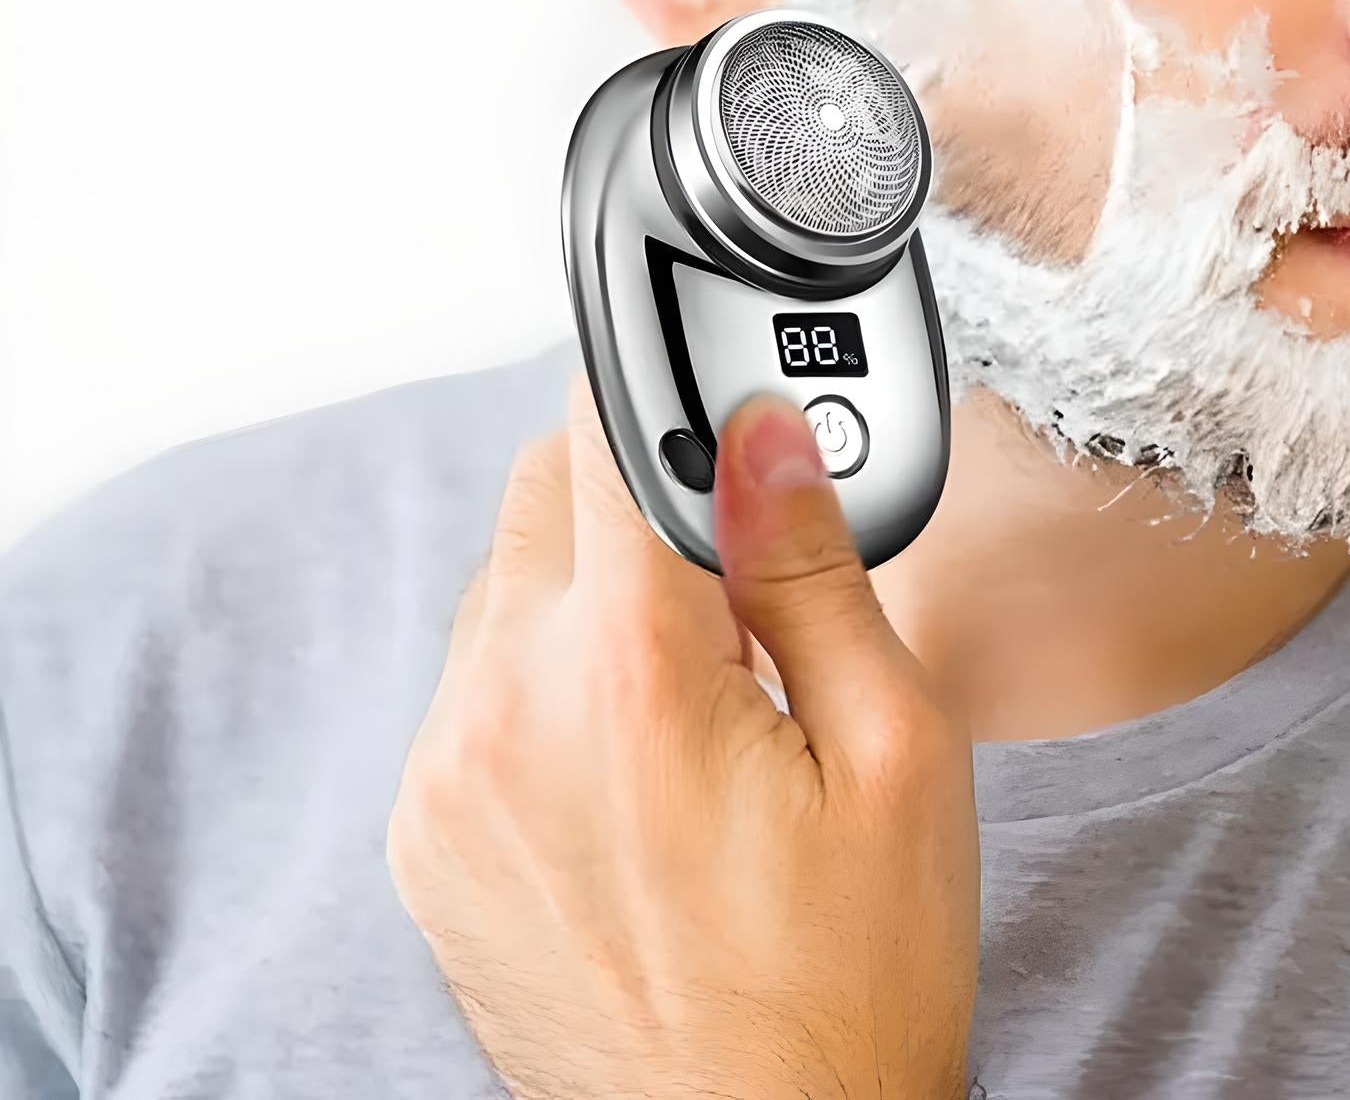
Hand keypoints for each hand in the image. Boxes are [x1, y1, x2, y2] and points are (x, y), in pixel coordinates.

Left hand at [386, 371, 980, 1099]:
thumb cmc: (852, 977)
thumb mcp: (894, 752)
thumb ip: (815, 567)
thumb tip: (762, 431)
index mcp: (629, 674)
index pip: (606, 435)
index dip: (674, 400)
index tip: (727, 413)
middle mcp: (504, 713)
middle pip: (542, 490)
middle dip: (640, 493)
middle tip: (741, 581)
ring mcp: (446, 784)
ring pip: (503, 584)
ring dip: (588, 587)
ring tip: (695, 687)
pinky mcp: (426, 842)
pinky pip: (471, 684)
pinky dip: (542, 675)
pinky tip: (631, 752)